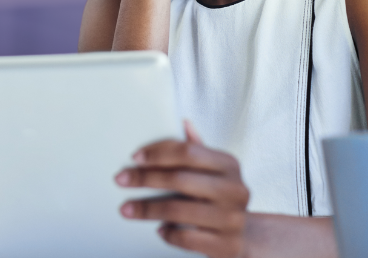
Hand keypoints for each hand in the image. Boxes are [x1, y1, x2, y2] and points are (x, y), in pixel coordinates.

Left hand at [115, 121, 249, 257]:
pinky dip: (168, 233)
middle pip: (180, 179)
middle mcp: (234, 190)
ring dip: (147, 209)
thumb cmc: (221, 198)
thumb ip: (198, 149)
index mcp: (229, 165)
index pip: (188, 152)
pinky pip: (187, 238)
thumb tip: (184, 122)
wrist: (246, 237)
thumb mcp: (215, 171)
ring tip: (126, 209)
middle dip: (145, 178)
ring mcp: (232, 219)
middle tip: (120, 180)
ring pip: (179, 210)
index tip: (134, 158)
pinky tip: (159, 229)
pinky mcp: (227, 245)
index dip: (158, 153)